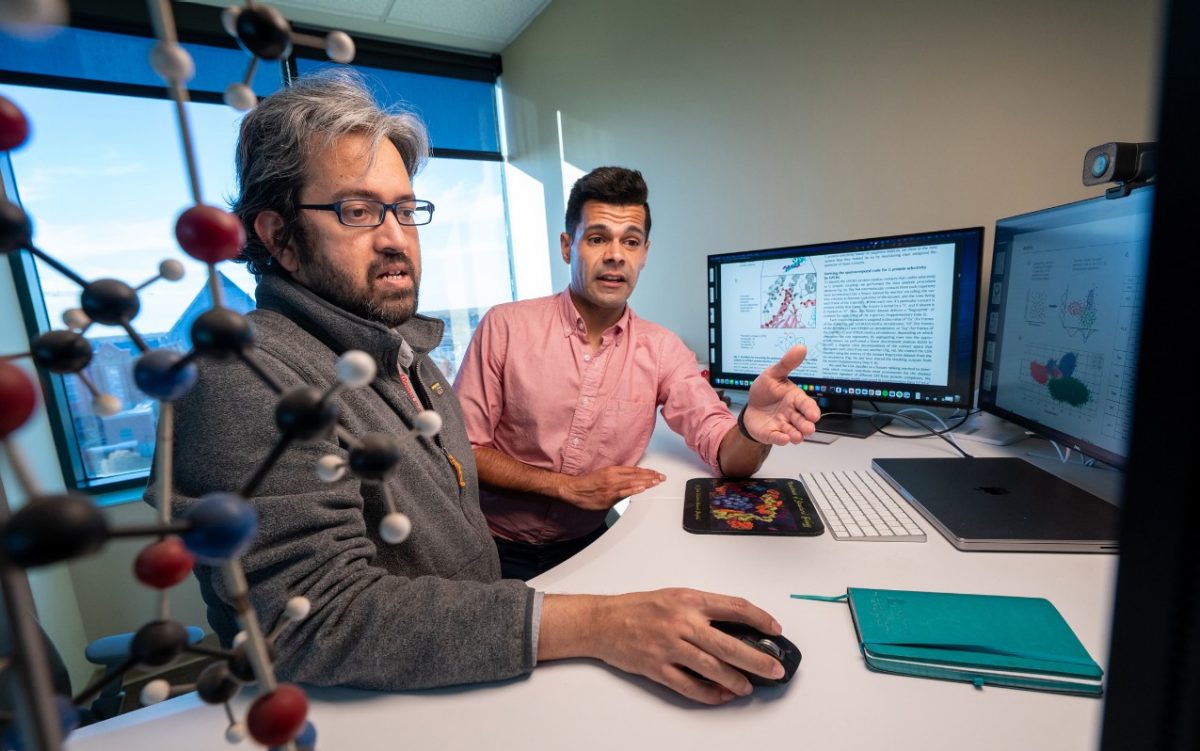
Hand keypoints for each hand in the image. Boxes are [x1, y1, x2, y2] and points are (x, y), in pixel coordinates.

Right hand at [546, 589, 785, 703]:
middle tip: (774, 670)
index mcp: (689, 600)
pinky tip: (720, 696)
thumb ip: (703, 608)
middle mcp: (682, 622)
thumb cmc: (639, 607)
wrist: (603, 621)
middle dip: (757, 660)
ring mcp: (670, 647)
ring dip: (734, 681)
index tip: (775, 629)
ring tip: (747, 687)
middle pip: (729, 644)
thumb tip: (736, 626)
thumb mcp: (674, 596)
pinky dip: (708, 694)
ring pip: (712, 668)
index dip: (760, 619)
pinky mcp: (657, 667)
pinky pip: (688, 686)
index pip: (734, 607)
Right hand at [558, 466, 665, 509]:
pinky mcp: (608, 497)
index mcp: (612, 470)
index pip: (634, 470)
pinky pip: (623, 493)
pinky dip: (633, 489)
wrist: (573, 489)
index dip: (647, 472)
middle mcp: (613, 477)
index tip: (656, 473)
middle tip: (662, 477)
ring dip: (646, 482)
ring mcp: (611, 487)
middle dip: (650, 477)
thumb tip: (630, 481)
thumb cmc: (587, 483)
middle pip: (636, 476)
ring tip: (657, 481)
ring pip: (632, 483)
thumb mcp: (603, 474)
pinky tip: (642, 488)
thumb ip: (617, 477)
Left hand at [743, 344, 820, 444]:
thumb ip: (787, 364)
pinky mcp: (772, 434)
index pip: (806, 405)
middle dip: (806, 426)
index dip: (811, 410)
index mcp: (795, 399)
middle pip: (802, 421)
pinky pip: (777, 438)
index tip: (814, 415)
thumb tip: (800, 347)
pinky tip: (783, 438)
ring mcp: (782, 425)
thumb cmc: (766, 391)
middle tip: (809, 428)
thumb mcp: (773, 374)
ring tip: (797, 436)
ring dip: (796, 435)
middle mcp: (792, 414)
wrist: (751, 406)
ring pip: (793, 432)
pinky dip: (781, 439)